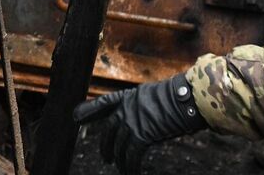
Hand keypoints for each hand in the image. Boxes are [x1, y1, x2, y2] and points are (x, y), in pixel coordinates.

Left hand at [74, 75, 206, 172]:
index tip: (76, 117)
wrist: (186, 98)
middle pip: (108, 131)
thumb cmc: (178, 97)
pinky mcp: (141, 135)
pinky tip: (132, 173)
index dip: (89, 111)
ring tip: (121, 169)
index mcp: (128, 97)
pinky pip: (132, 155)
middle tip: (105, 158)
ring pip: (119, 147)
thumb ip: (143, 107)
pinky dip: (131, 166)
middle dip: (105, 146)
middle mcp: (126, 109)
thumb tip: (142, 120)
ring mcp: (131, 122)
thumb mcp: (154, 96)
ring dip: (119, 161)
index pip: (103, 104)